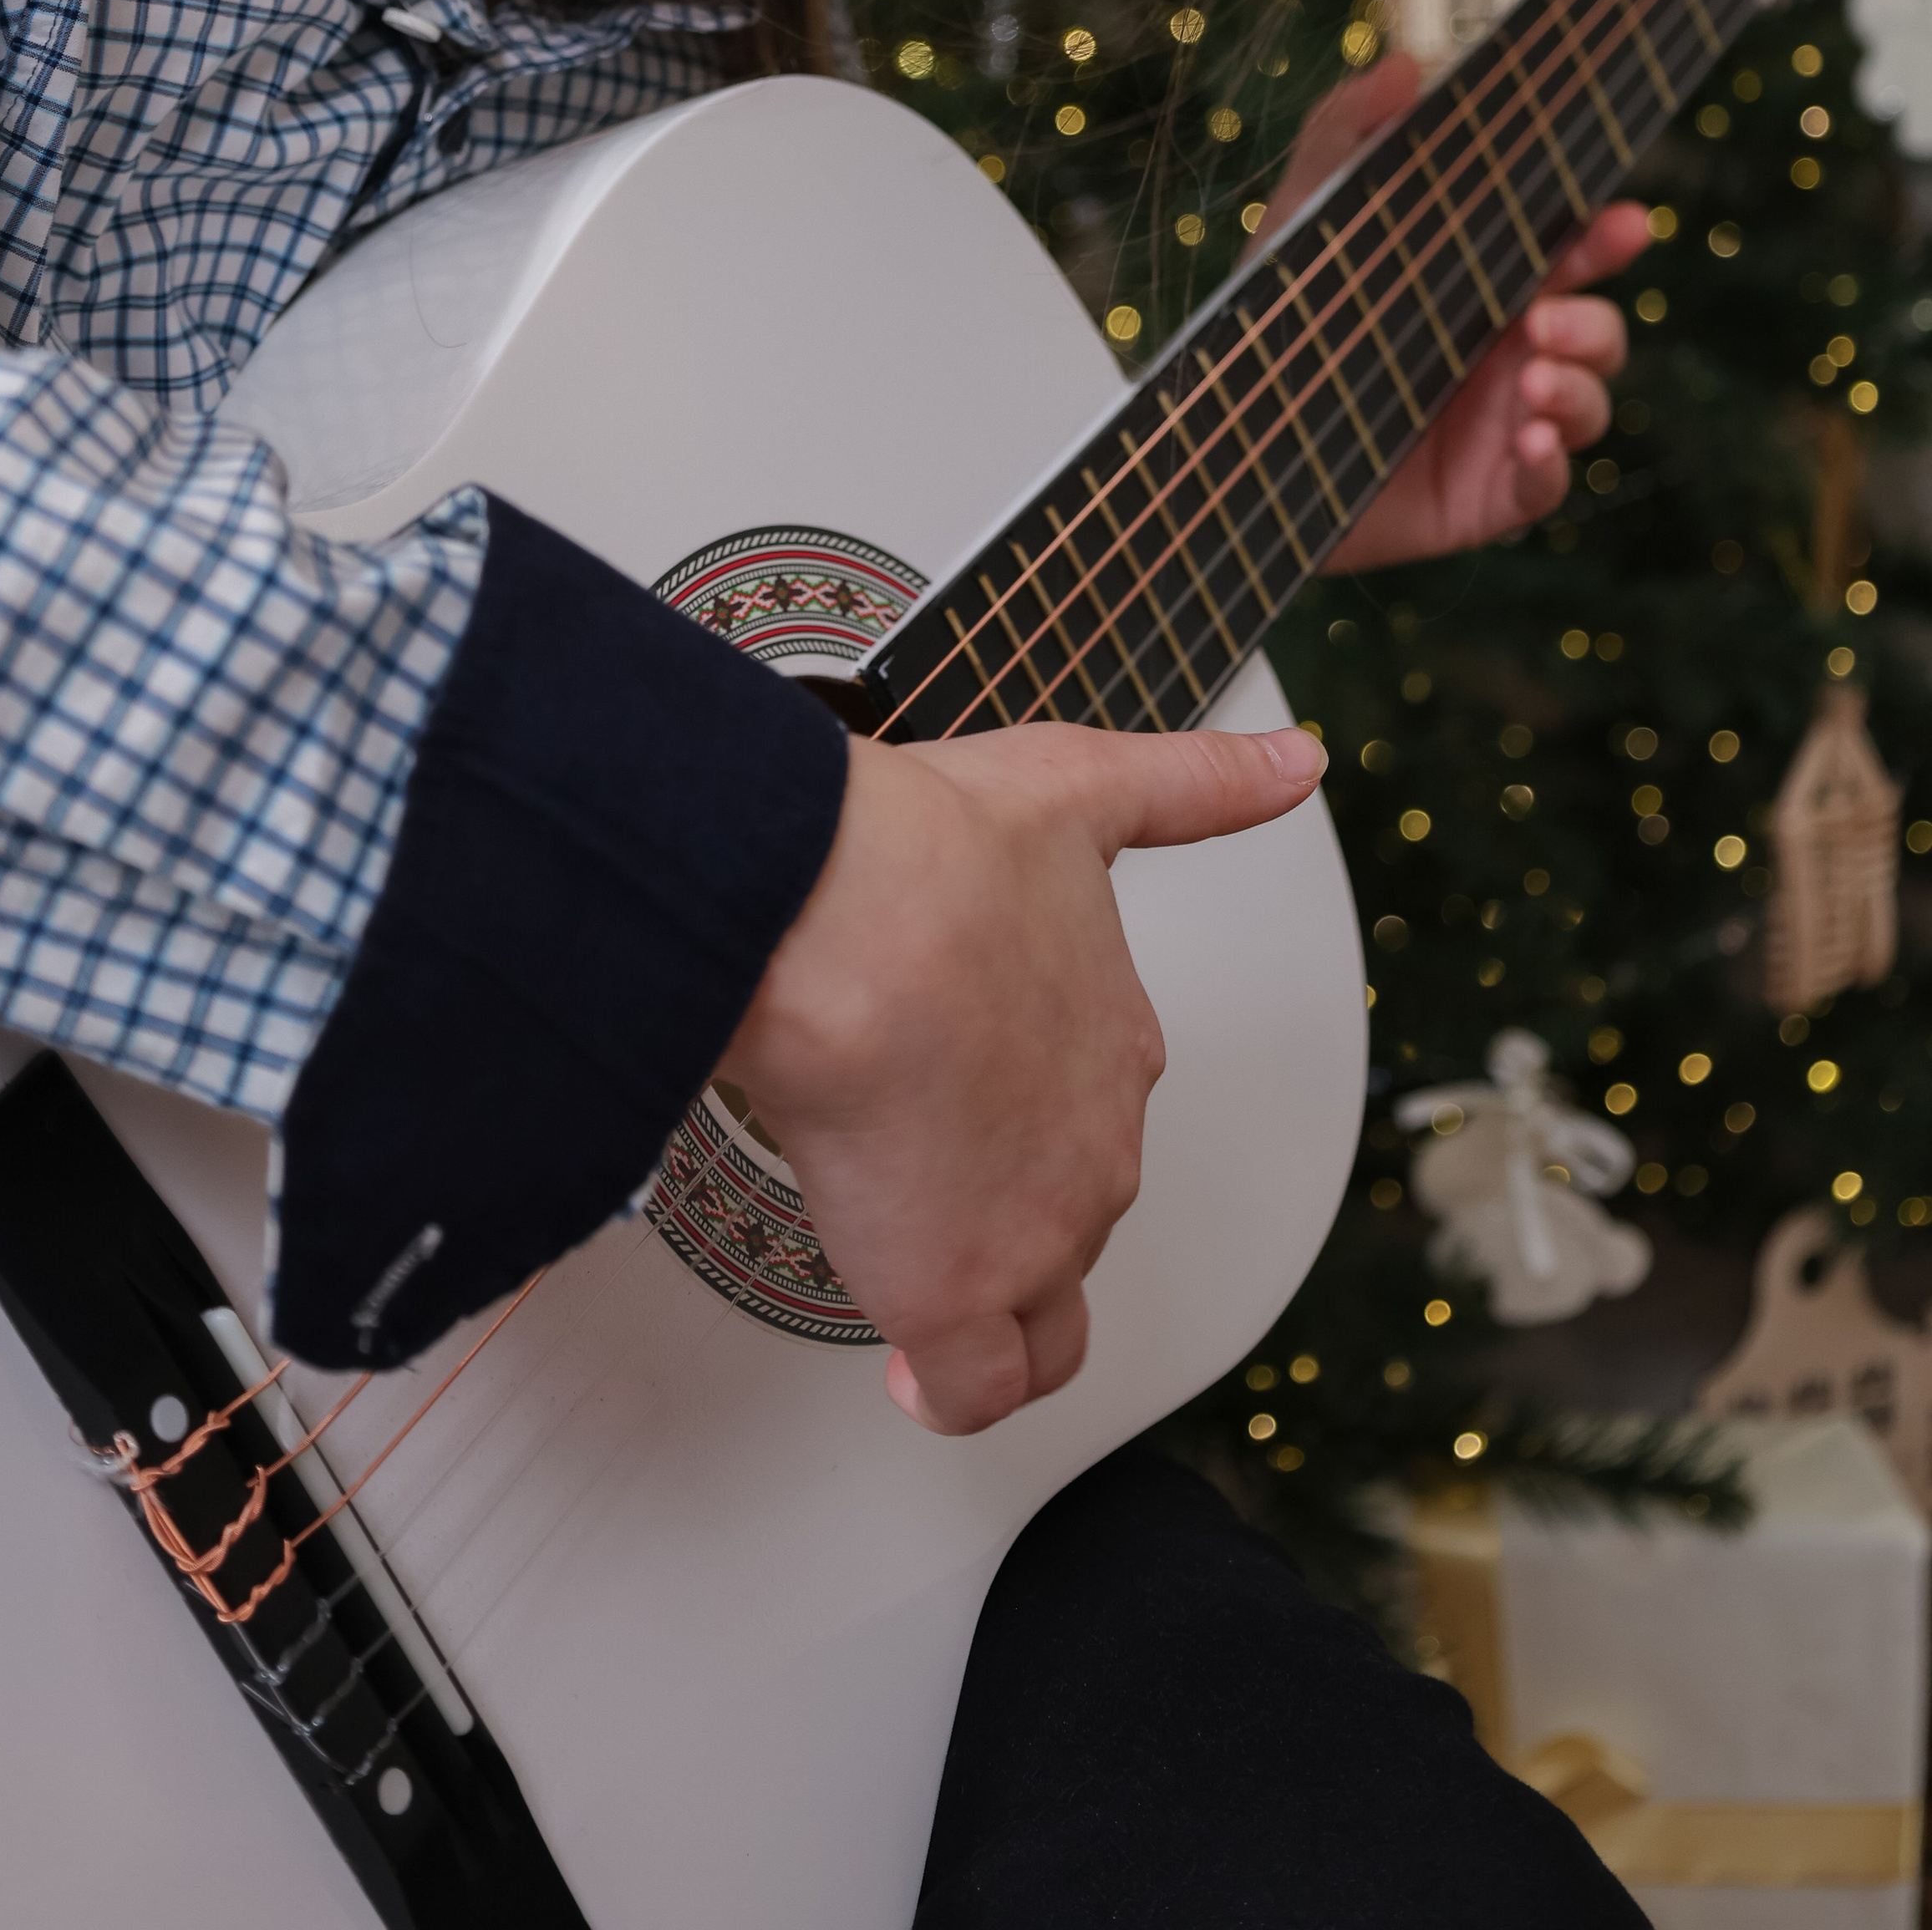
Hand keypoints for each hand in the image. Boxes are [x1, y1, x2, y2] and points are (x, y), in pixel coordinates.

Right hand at [720, 720, 1326, 1436]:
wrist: (858, 923)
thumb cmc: (934, 857)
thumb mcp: (1083, 784)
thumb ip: (1197, 783)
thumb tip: (1299, 765)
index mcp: (1115, 1044)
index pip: (1098, 1108)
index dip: (1035, 1107)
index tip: (978, 1092)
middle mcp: (1096, 1147)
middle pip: (1074, 1213)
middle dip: (1007, 1201)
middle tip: (922, 1161)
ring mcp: (1036, 1232)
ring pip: (1040, 1313)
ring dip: (986, 1296)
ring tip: (918, 1261)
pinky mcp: (957, 1297)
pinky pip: (974, 1388)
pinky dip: (946, 1392)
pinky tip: (914, 1377)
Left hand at [1264, 52, 1649, 570]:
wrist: (1229, 447)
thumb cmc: (1275, 329)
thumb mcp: (1300, 227)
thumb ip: (1344, 139)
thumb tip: (1404, 65)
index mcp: (1477, 288)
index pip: (1563, 256)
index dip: (1600, 237)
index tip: (1622, 219)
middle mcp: (1502, 356)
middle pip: (1593, 330)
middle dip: (1596, 318)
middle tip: (1553, 314)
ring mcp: (1500, 428)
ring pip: (1586, 404)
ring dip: (1579, 389)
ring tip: (1532, 378)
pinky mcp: (1484, 496)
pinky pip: (1547, 486)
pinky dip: (1554, 465)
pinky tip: (1530, 444)